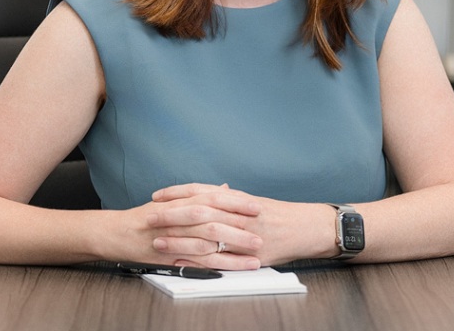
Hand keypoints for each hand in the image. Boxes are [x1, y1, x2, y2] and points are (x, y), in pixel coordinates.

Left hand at [151, 184, 336, 266]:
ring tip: (156, 241)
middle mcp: (237, 213)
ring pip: (203, 235)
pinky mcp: (246, 254)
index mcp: (236, 199)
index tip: (157, 195)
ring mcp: (242, 234)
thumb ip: (232, 199)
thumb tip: (216, 191)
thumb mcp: (254, 202)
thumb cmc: (280, 215)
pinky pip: (218, 257)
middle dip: (170, 214)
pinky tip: (181, 261)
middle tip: (148, 215)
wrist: (305, 227)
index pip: (200, 192)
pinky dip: (197, 259)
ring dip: (178, 239)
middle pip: (197, 211)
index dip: (177, 193)